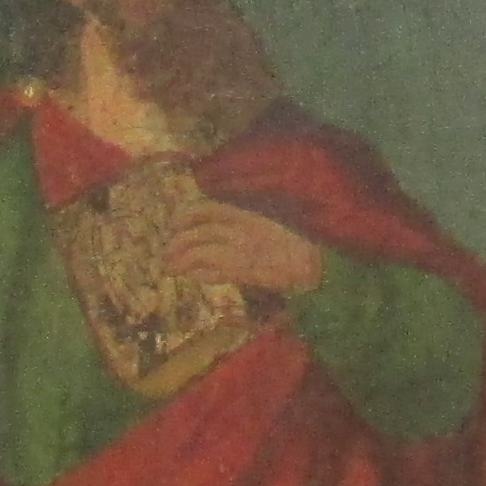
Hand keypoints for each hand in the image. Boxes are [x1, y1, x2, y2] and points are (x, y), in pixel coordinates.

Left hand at [164, 198, 325, 298]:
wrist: (318, 261)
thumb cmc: (298, 238)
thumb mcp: (270, 216)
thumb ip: (245, 215)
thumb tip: (217, 220)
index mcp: (245, 211)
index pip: (204, 209)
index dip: (183, 217)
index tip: (174, 225)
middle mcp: (238, 228)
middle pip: (195, 231)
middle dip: (175, 243)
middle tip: (166, 253)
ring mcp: (240, 251)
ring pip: (198, 252)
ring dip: (180, 260)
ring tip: (170, 268)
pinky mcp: (245, 273)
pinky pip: (214, 273)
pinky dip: (200, 274)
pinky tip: (194, 276)